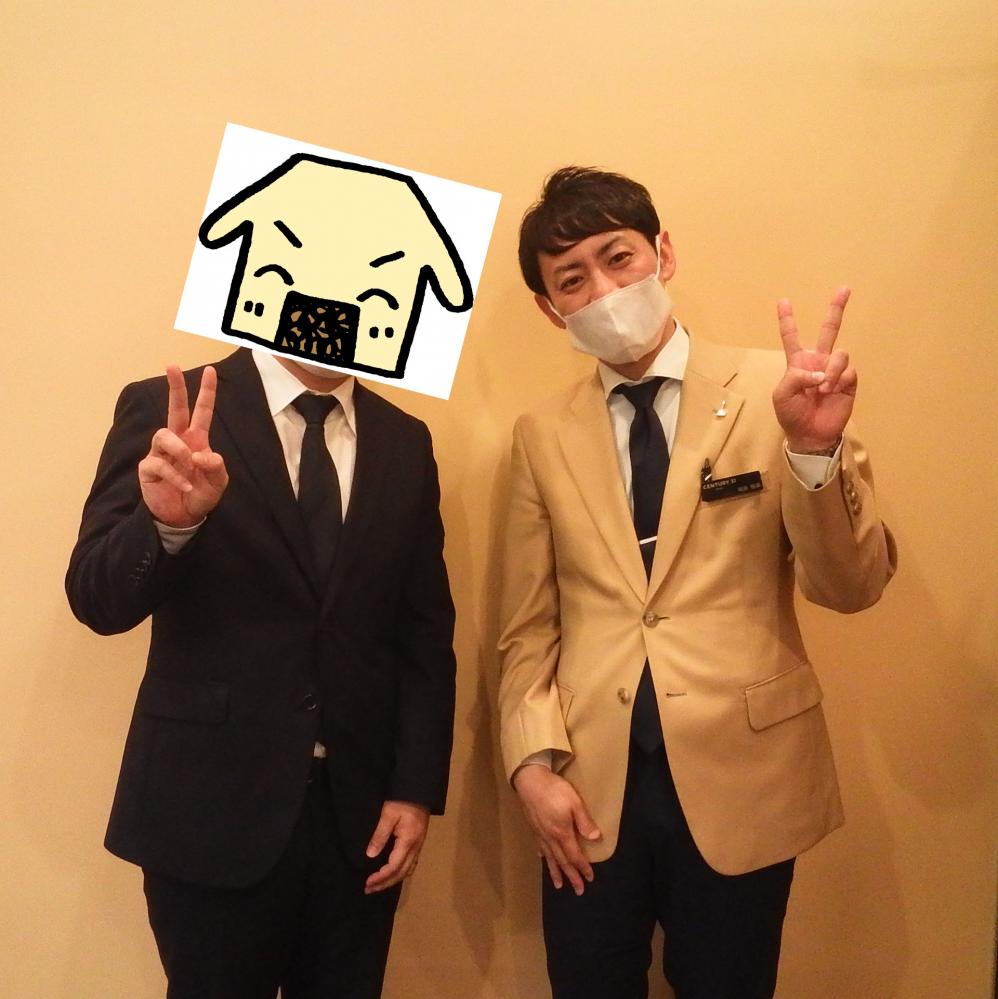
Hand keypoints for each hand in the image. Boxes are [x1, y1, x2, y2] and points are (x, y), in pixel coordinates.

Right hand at [138, 365, 228, 527]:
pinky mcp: (148, 468)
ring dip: (179, 450)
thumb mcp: (218, 482)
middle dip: (175, 387)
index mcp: (196, 439)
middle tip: (172, 366)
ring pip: (163, 435)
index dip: (206, 392)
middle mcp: (178, 441)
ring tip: (189, 465)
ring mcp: (160, 453)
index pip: (202, 411)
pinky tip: (186, 487)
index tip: (210, 370)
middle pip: (174, 409)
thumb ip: (216, 466)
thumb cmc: (201, 494)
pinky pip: (159, 464)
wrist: (184, 517)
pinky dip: (176, 476)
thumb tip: (199, 453)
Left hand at [364, 800, 429, 893]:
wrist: (419, 790)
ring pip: (407, 870)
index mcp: (408, 842)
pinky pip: (410, 864)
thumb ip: (380, 835)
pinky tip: (392, 873)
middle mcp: (415, 847)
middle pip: (401, 873)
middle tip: (369, 889)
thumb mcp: (388, 814)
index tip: (367, 882)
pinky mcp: (418, 842)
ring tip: (378, 885)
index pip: (394, 867)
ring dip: (392, 880)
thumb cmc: (402, 800)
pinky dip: (400, 872)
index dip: (380, 878)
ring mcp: (418, 845)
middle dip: (385, 884)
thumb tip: (371, 855)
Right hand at [512, 764, 600, 894]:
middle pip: (562, 861)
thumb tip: (595, 838)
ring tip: (558, 885)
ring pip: (549, 857)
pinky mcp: (533, 827)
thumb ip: (584, 821)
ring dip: (555, 872)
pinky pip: (540, 847)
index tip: (590, 878)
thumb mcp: (574, 802)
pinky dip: (543, 856)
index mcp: (562, 833)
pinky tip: (543, 859)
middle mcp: (550, 838)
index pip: (574, 855)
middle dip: (571, 876)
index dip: (583, 867)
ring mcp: (540, 834)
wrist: (530, 781)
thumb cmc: (554, 790)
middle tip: (578, 891)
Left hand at [772, 287, 856, 451]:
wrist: (811, 434)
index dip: (787, 319)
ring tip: (823, 388)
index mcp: (798, 362)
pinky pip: (849, 371)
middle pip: (829, 330)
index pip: (791, 336)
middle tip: (844, 288)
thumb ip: (796, 377)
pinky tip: (832, 392)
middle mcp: (818, 362)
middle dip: (836, 309)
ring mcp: (834, 370)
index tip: (783, 301)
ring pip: (840, 353)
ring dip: (831, 370)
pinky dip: (839, 380)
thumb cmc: (791, 414)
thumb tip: (820, 373)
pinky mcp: (848, 382)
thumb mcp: (782, 395)